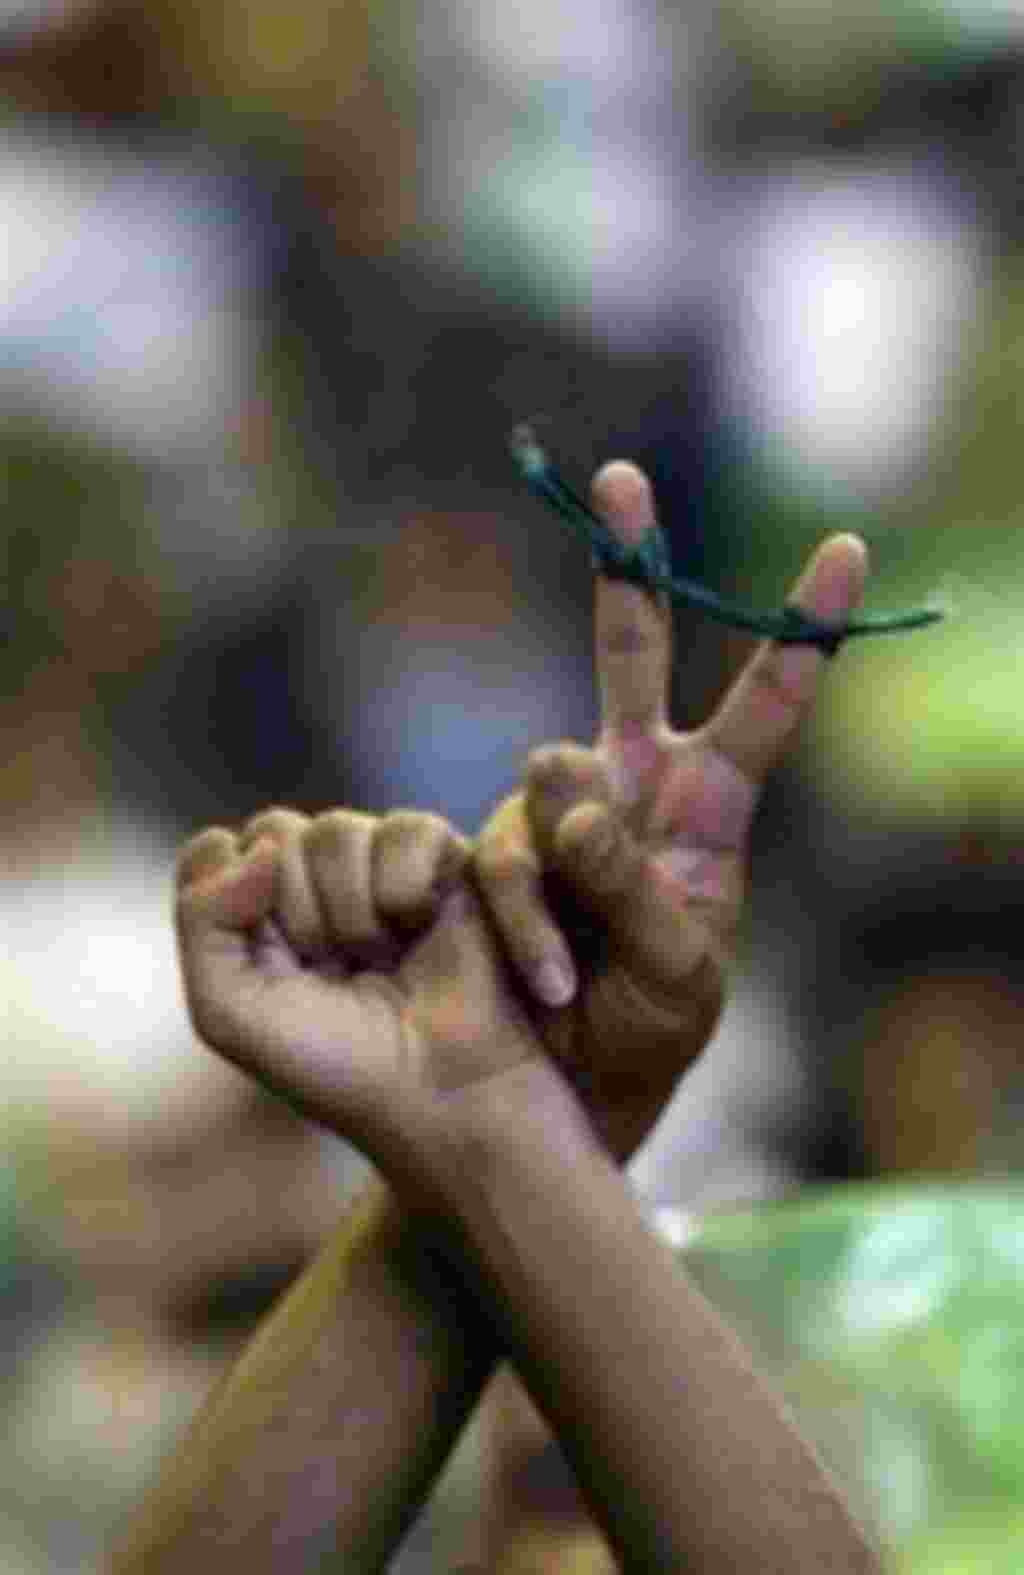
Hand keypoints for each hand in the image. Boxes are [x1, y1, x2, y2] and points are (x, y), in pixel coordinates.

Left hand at [175, 810, 577, 1203]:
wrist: (443, 1092)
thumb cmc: (338, 1066)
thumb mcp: (229, 1012)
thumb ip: (202, 918)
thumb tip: (251, 844)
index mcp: (260, 915)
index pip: (219, 852)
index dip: (237, 902)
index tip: (275, 967)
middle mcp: (318, 883)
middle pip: (276, 832)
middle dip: (299, 911)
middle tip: (338, 969)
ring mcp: (381, 867)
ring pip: (337, 830)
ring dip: (353, 909)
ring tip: (385, 958)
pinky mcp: (446, 859)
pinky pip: (406, 829)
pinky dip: (406, 886)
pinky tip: (423, 928)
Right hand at [475, 461, 867, 1157]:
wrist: (565, 1089)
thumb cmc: (649, 1029)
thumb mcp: (678, 973)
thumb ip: (633, 882)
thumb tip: (562, 785)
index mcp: (708, 807)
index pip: (764, 705)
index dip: (803, 630)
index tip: (848, 549)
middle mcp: (631, 786)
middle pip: (633, 653)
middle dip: (629, 566)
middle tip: (622, 477)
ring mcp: (554, 812)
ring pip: (549, 775)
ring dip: (564, 870)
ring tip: (576, 973)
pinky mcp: (492, 849)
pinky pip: (498, 855)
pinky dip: (521, 920)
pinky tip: (547, 981)